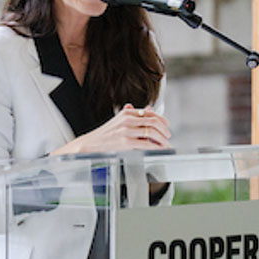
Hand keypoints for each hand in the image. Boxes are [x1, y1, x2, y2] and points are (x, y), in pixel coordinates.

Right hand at [53, 104, 170, 154]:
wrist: (89, 144)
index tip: (166, 125)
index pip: (150, 113)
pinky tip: (159, 149)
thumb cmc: (105, 135)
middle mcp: (127, 119)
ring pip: (152, 132)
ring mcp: (126, 131)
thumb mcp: (118, 121)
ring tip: (165, 144)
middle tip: (168, 136)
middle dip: (164, 130)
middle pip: (153, 122)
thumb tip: (149, 109)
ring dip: (162, 139)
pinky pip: (147, 143)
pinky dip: (156, 147)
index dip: (162, 119)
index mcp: (126, 112)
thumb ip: (133, 115)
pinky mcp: (126, 143)